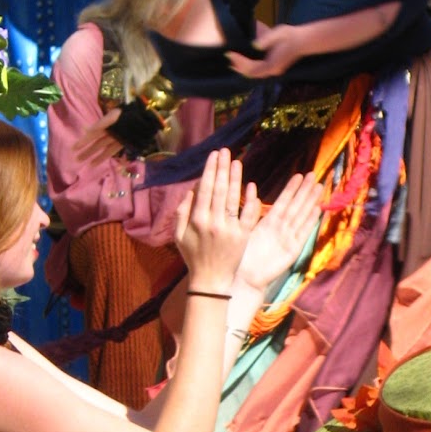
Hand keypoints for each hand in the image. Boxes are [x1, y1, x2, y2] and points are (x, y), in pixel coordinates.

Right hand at [74, 110, 125, 165]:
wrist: (145, 116)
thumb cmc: (128, 114)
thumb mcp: (113, 116)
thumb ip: (101, 123)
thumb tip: (87, 130)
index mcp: (106, 124)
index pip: (91, 135)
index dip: (83, 142)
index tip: (73, 148)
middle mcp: (110, 132)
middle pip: (96, 143)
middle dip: (87, 151)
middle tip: (77, 159)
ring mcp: (116, 138)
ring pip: (103, 148)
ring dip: (96, 156)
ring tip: (88, 164)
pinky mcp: (124, 143)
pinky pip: (113, 151)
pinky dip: (106, 156)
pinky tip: (99, 161)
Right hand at [173, 149, 261, 288]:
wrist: (210, 280)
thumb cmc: (193, 256)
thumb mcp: (179, 235)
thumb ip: (182, 211)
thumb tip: (192, 189)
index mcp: (197, 220)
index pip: (205, 189)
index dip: (210, 170)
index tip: (213, 155)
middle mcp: (213, 222)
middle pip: (219, 189)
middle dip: (222, 167)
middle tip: (226, 151)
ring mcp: (229, 229)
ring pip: (233, 198)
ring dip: (236, 178)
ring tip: (237, 161)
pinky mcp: (243, 236)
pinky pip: (248, 214)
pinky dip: (250, 200)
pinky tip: (251, 185)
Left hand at [228, 22, 303, 79]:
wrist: (304, 40)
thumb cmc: (291, 35)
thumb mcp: (278, 33)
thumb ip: (266, 39)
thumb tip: (255, 44)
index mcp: (272, 65)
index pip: (251, 67)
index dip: (239, 61)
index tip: (229, 53)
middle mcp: (272, 71)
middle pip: (251, 73)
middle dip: (239, 67)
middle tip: (229, 58)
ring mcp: (274, 70)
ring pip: (255, 74)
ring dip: (243, 69)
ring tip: (233, 63)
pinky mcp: (275, 68)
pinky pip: (259, 71)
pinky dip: (250, 68)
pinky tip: (245, 63)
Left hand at [234, 173, 323, 291]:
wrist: (245, 277)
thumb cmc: (242, 254)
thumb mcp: (246, 227)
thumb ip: (251, 208)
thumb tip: (251, 186)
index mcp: (268, 222)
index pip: (283, 201)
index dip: (291, 188)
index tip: (299, 175)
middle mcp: (280, 228)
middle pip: (296, 205)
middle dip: (305, 191)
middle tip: (314, 175)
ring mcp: (288, 238)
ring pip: (301, 216)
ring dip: (310, 202)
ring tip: (319, 187)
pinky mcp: (293, 250)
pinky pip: (303, 232)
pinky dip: (310, 221)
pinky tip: (318, 210)